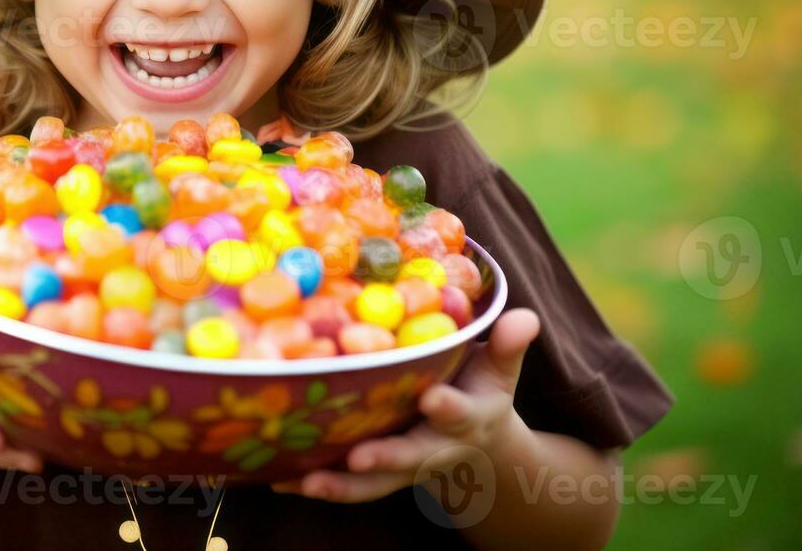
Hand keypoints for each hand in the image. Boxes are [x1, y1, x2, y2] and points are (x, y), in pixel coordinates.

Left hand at [271, 308, 540, 502]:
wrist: (474, 445)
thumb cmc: (480, 387)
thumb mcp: (499, 368)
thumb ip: (507, 344)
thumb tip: (526, 316)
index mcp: (469, 419)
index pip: (461, 414)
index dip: (449, 409)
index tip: (434, 399)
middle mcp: (434, 448)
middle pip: (411, 457)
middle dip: (386, 458)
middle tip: (360, 456)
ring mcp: (402, 464)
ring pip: (372, 482)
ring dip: (339, 484)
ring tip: (305, 481)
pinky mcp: (373, 472)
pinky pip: (342, 482)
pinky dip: (311, 482)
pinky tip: (275, 478)